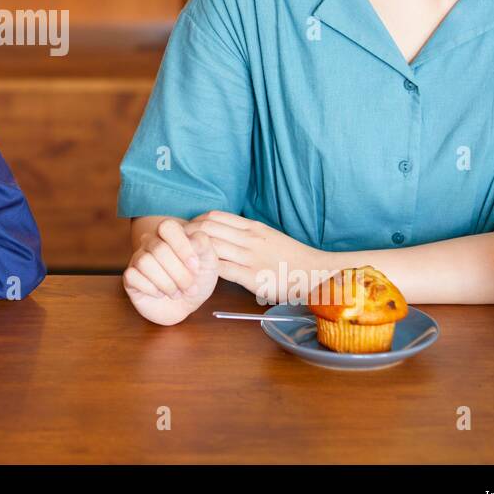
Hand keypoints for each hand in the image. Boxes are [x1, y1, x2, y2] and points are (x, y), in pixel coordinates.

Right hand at [123, 219, 219, 324]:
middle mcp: (151, 242)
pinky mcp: (130, 276)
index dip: (182, 246)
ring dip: (166, 283)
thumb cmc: (197, 280)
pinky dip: (151, 289)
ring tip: (177, 293)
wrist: (186, 305)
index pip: (168, 227)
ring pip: (145, 262)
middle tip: (190, 288)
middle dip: (179, 273)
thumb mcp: (210, 262)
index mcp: (171, 234)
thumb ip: (204, 245)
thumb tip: (192, 239)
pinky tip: (160, 294)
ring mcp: (138, 258)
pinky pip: (133, 276)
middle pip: (159, 249)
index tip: (196, 266)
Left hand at [186, 210, 323, 304]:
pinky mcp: (252, 278)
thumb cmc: (292, 258)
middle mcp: (250, 238)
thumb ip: (247, 234)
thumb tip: (223, 233)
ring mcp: (250, 257)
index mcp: (253, 227)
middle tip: (177, 247)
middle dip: (187, 236)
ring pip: (211, 247)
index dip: (195, 222)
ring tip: (182, 261)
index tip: (187, 232)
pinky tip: (199, 276)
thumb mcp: (269, 236)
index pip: (214, 216)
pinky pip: (221, 270)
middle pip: (207, 228)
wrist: (316, 273)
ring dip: (193, 253)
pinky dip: (206, 271)